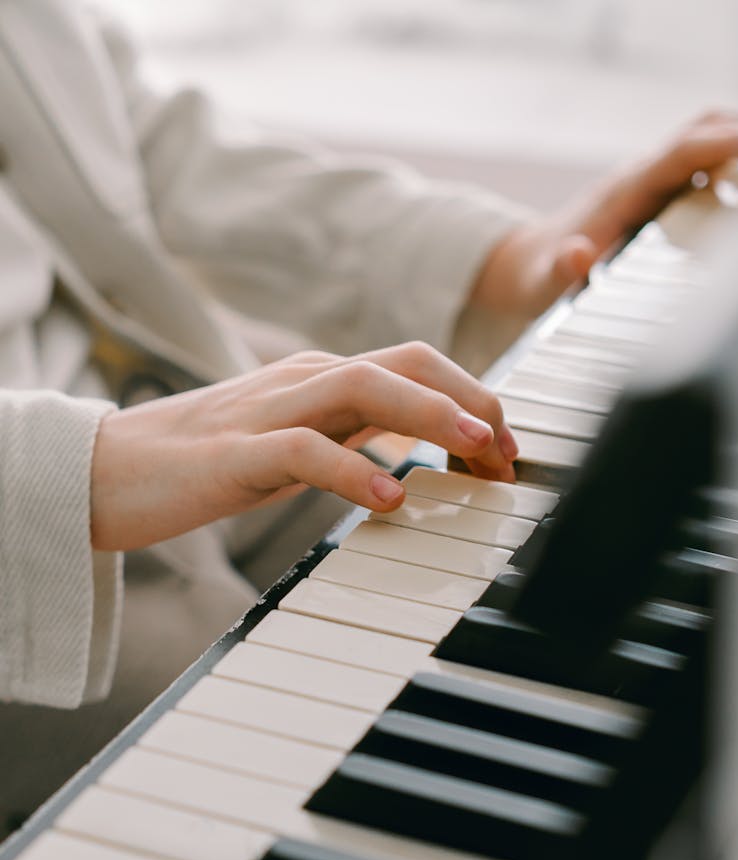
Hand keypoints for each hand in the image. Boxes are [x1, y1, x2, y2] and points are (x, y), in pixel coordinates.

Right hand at [90, 342, 518, 550]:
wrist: (108, 470)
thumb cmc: (205, 461)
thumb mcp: (294, 441)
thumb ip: (348, 435)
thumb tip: (412, 455)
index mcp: (320, 377)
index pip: (415, 365)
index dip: (472, 397)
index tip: (505, 449)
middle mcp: (303, 381)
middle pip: (405, 362)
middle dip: (470, 398)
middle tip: (508, 451)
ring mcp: (268, 411)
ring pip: (363, 386)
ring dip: (430, 414)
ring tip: (475, 450)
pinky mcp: (234, 453)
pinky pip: (303, 449)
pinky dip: (353, 468)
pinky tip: (389, 497)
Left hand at [472, 110, 737, 316]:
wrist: (526, 265)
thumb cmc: (541, 275)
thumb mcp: (545, 282)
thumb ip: (562, 270)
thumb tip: (578, 256)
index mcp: (623, 191)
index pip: (682, 152)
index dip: (724, 143)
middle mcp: (641, 175)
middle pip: (702, 129)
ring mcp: (652, 180)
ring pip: (706, 140)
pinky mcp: (659, 192)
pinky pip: (704, 163)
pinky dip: (735, 162)